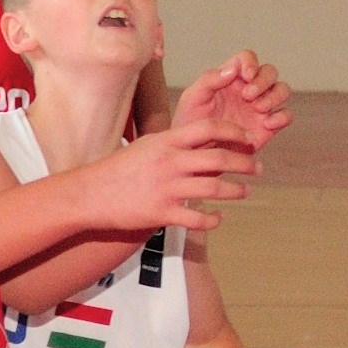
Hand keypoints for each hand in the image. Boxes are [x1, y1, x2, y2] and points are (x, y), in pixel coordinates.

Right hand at [90, 115, 256, 233]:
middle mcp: (169, 162)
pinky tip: (219, 217)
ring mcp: (166, 188)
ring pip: (214, 188)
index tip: (247, 140)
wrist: (90, 194)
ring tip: (245, 191)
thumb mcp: (147, 146)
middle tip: (257, 168)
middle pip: (218, 158)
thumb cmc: (120, 168)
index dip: (233, 133)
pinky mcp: (161, 212)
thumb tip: (201, 136)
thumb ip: (174, 142)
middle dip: (244, 163)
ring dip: (235, 190)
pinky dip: (213, 219)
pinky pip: (196, 218)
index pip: (208, 128)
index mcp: (166, 141)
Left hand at [170, 51, 293, 155]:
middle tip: (248, 96)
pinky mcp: (268, 126)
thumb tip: (233, 68)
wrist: (196, 153)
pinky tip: (267, 124)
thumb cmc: (191, 122)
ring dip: (274, 96)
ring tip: (258, 109)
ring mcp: (261, 107)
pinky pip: (285, 115)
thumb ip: (209, 79)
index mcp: (231, 77)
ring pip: (282, 90)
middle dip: (263, 80)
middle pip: (269, 71)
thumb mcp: (193, 97)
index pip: (247, 58)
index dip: (251, 63)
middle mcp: (249, 88)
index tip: (246, 76)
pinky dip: (282, 117)